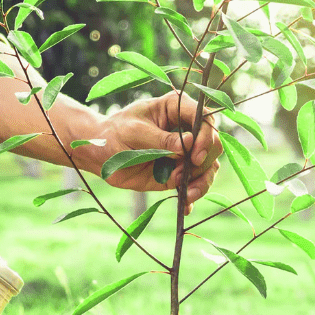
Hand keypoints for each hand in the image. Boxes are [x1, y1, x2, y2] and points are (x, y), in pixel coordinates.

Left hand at [96, 91, 220, 213]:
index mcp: (177, 108)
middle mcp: (186, 130)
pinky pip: (194, 185)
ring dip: (202, 182)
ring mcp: (184, 154)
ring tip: (187, 194)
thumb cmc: (115, 133)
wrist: (101, 155)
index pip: (205, 119)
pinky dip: (193, 196)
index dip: (206, 137)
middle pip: (213, 144)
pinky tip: (186, 206)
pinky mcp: (177, 173)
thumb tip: (188, 143)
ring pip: (208, 166)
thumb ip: (161, 140)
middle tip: (184, 174)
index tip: (194, 156)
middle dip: (204, 161)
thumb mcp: (135, 132)